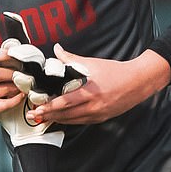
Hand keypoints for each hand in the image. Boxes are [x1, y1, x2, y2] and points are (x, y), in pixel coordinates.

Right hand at [0, 47, 23, 127]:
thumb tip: (17, 57)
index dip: (3, 54)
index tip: (16, 54)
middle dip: (15, 74)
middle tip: (25, 73)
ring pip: (3, 89)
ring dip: (17, 87)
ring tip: (22, 85)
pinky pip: (3, 104)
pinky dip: (15, 100)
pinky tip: (19, 95)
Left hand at [25, 44, 170, 125]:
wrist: (138, 82)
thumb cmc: (115, 71)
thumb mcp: (92, 63)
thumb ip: (71, 58)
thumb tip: (56, 50)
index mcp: (89, 92)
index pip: (64, 103)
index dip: (48, 107)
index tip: (36, 109)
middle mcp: (93, 106)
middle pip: (66, 115)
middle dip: (48, 116)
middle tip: (33, 116)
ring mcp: (98, 114)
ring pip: (73, 120)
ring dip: (57, 120)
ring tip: (43, 119)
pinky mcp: (102, 118)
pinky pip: (81, 121)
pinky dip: (70, 120)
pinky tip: (61, 118)